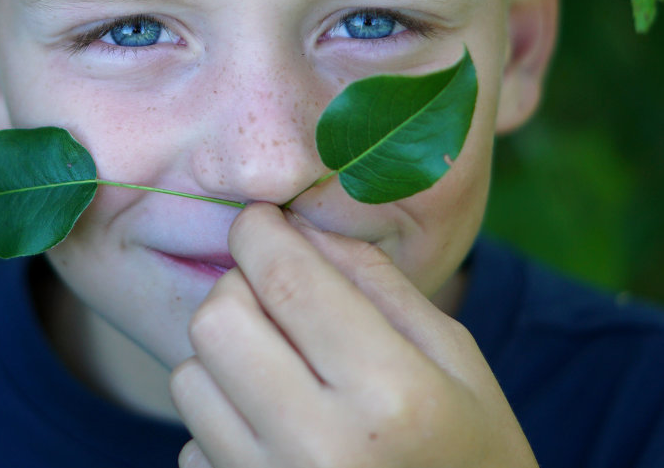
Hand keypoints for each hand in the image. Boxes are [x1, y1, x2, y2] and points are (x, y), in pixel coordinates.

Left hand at [169, 202, 536, 467]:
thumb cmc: (473, 454)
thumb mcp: (454, 360)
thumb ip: (376, 283)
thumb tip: (299, 223)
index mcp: (391, 394)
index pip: (287, 280)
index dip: (259, 231)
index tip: (260, 219)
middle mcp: (322, 447)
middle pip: (217, 322)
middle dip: (238, 290)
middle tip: (274, 297)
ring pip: (190, 378)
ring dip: (223, 358)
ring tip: (278, 372)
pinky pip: (191, 442)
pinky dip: (221, 423)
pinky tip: (274, 431)